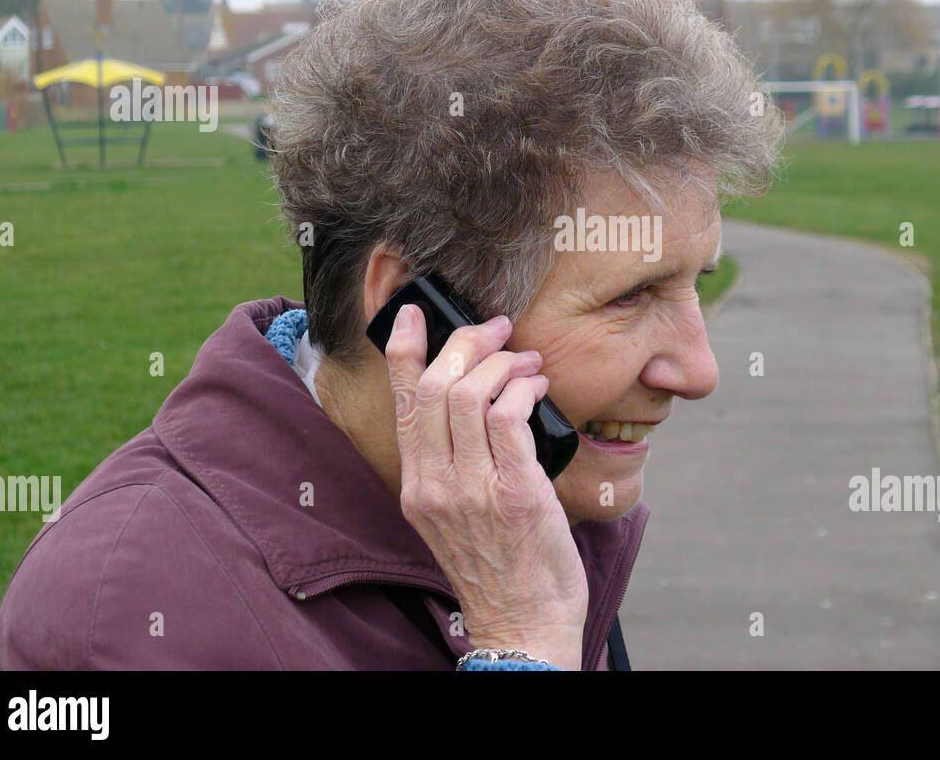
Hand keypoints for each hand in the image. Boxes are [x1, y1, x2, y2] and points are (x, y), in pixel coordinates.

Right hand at [384, 304, 587, 669]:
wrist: (522, 624)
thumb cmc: (499, 567)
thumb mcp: (455, 515)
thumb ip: (455, 464)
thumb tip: (481, 402)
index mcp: (416, 486)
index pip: (401, 403)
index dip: (402, 350)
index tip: (411, 314)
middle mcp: (435, 484)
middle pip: (433, 386)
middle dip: (465, 343)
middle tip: (496, 328)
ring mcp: (471, 489)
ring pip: (469, 394)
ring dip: (503, 363)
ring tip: (526, 361)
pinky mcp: (513, 492)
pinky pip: (509, 417)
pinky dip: (524, 389)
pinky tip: (538, 387)